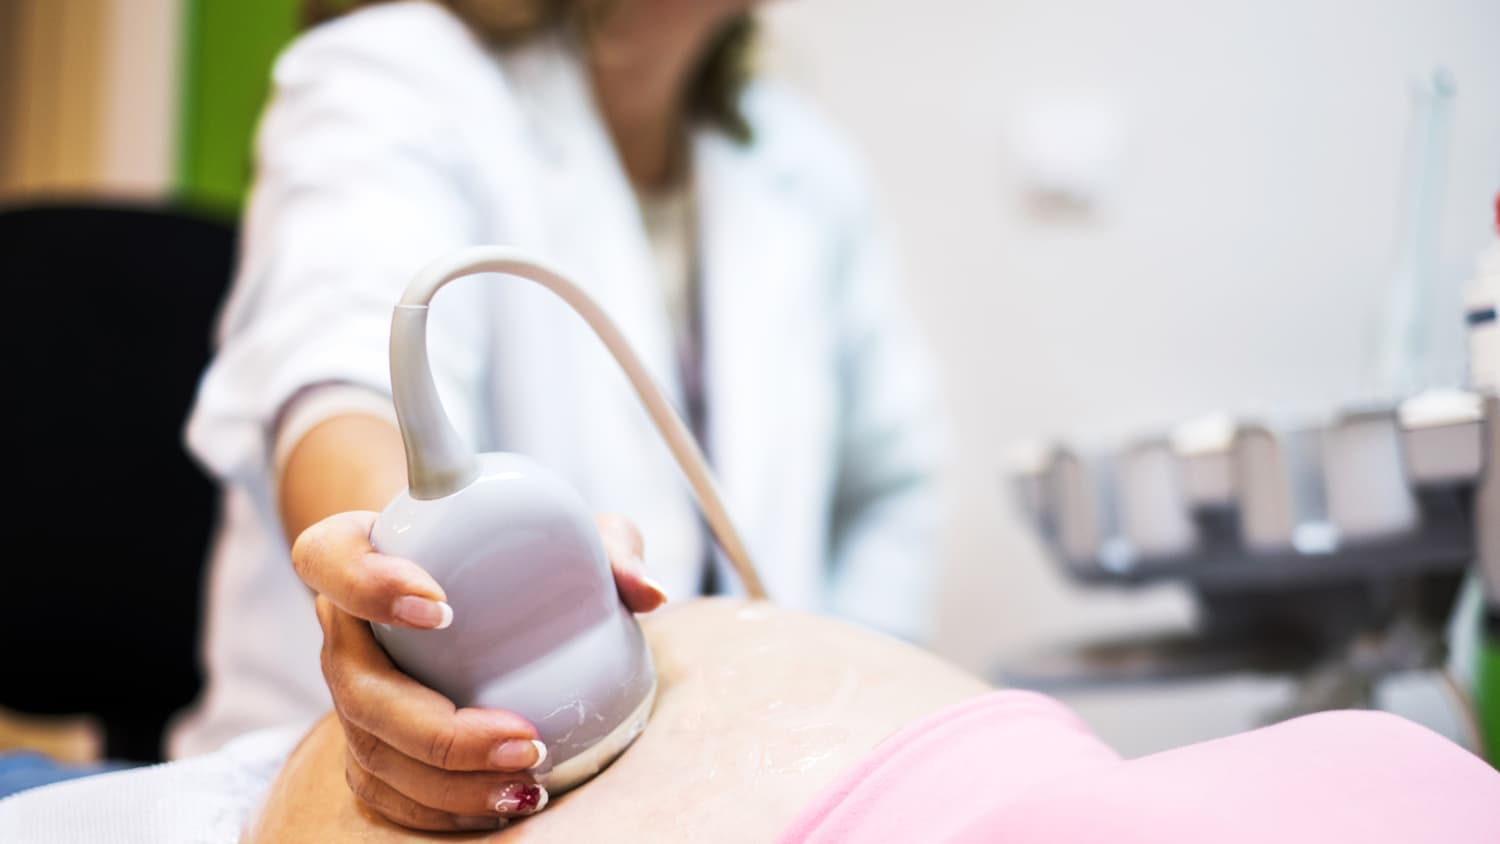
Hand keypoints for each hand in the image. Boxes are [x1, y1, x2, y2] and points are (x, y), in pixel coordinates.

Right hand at [292, 510, 667, 830]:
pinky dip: (443, 808)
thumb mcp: (568, 533)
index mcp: (366, 550)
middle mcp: (347, 628)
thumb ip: (607, 545)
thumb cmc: (522, 553)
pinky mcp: (371, 747)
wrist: (488, 598)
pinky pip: (387, 792)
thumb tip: (647, 592)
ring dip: (448, 781)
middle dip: (437, 727)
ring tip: (528, 780)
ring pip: (372, 750)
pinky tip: (505, 803)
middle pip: (355, 684)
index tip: (441, 606)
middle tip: (524, 736)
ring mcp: (353, 694)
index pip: (329, 557)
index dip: (368, 584)